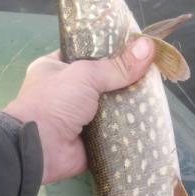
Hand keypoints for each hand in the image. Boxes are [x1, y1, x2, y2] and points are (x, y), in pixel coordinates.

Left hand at [4, 36, 154, 183]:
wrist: (39, 149)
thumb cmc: (54, 102)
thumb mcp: (85, 75)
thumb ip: (117, 65)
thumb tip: (149, 46)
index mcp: (55, 68)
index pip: (85, 52)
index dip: (109, 49)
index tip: (135, 46)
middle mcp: (66, 92)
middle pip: (102, 81)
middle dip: (123, 79)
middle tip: (151, 71)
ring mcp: (78, 118)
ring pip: (109, 107)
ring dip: (128, 104)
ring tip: (155, 93)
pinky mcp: (90, 140)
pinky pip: (113, 131)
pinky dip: (128, 128)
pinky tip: (149, 118)